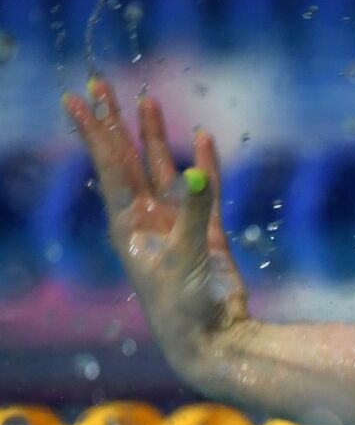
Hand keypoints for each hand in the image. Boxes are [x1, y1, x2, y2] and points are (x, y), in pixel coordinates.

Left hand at [63, 78, 249, 376]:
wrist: (211, 339)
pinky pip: (204, 190)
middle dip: (114, 123)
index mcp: (128, 225)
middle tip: (98, 85)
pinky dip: (204, 166)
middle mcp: (145, 220)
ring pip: (161, 170)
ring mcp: (175, 225)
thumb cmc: (185, 305)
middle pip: (126, 160)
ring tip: (146, 100)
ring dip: (154, 137)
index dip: (94, 131)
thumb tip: (195, 173)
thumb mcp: (187, 256)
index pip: (108, 167)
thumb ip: (194, 211)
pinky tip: (202, 139)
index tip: (74, 99)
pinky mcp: (206, 234)